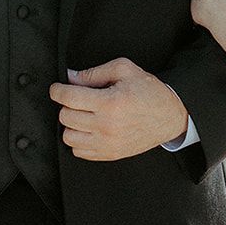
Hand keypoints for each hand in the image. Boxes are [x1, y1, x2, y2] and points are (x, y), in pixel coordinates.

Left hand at [49, 57, 188, 159]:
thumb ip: (95, 72)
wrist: (169, 116)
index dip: (57, 90)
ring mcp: (107, 143)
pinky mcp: (109, 154)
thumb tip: (71, 77)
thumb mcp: (125, 70)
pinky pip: (79, 152)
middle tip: (77, 98)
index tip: (57, 89)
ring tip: (83, 114)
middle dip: (67, 104)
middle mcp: (107, 125)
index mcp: (110, 102)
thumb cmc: (148, 91)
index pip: (69, 97)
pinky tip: (89, 129)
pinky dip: (79, 140)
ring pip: (69, 137)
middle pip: (66, 116)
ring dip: (71, 124)